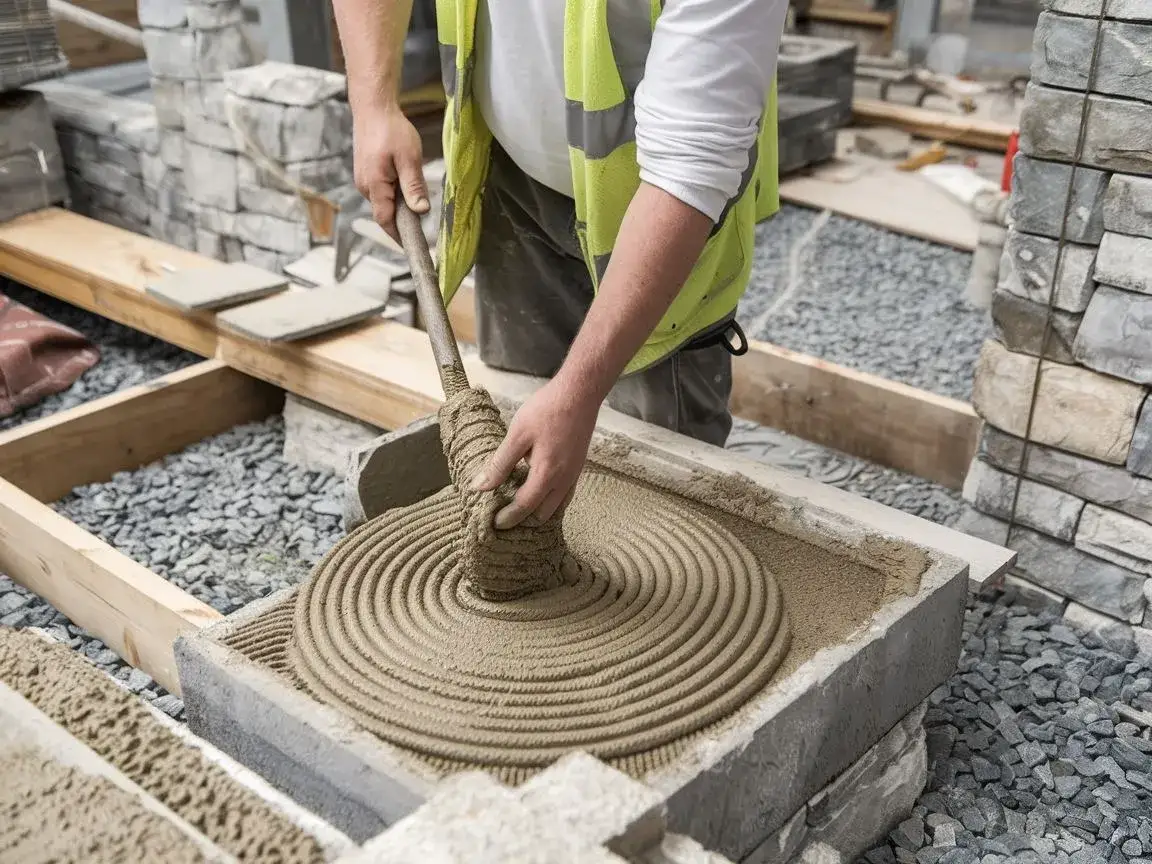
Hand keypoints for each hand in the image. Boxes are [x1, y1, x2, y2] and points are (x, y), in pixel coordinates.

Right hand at [352, 105, 428, 243]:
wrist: (373, 108)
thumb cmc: (391, 129)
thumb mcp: (409, 158)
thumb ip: (413, 186)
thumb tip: (421, 211)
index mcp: (374, 186)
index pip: (385, 220)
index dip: (399, 235)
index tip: (413, 246)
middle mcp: (365, 186)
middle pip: (385, 212)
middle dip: (403, 217)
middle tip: (422, 212)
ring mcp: (363, 180)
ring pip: (384, 201)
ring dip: (399, 201)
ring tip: (414, 186)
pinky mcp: (366, 174)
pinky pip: (382, 191)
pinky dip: (394, 191)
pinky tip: (404, 177)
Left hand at [470, 377, 600, 529]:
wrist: (580, 393)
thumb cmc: (547, 410)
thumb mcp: (517, 435)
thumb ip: (499, 464)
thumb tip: (480, 486)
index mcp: (546, 474)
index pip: (525, 507)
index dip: (508, 518)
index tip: (495, 523)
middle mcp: (564, 480)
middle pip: (543, 514)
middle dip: (524, 519)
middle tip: (505, 515)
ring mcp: (574, 474)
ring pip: (556, 506)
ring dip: (538, 511)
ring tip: (519, 506)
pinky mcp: (578, 466)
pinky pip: (565, 494)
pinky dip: (551, 500)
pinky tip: (538, 490)